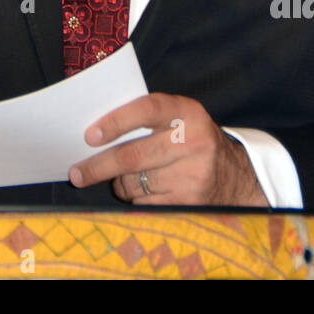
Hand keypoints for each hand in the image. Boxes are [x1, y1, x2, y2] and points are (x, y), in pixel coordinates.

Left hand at [68, 93, 268, 206]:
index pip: (146, 109)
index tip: (90, 135)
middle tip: (77, 173)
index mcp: (187, 111)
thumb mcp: (179, 117)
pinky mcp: (190, 202)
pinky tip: (144, 191)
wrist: (236, 175)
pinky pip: (145, 204)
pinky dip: (135, 199)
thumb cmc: (192, 139)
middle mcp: (193, 141)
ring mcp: (193, 174)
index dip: (116, 122)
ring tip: (122, 177)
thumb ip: (146, 117)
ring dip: (119, 183)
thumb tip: (95, 133)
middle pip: (133, 156)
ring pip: (135, 183)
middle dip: (99, 166)